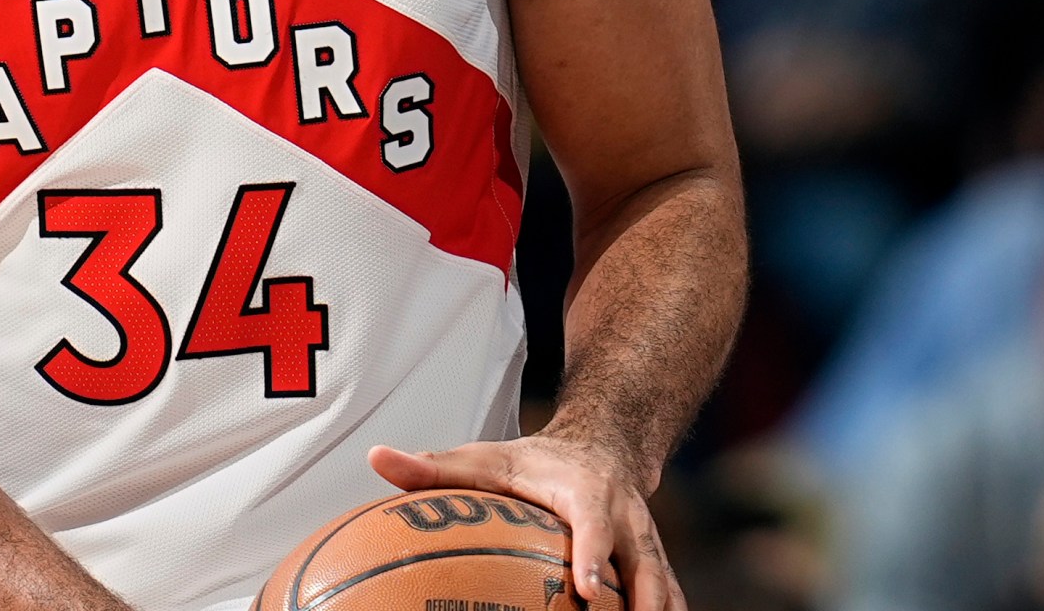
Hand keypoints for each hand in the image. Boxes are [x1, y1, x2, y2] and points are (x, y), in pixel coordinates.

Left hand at [368, 433, 678, 610]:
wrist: (604, 447)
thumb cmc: (534, 461)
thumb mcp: (486, 457)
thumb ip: (434, 466)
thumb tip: (377, 459)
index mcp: (589, 491)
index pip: (594, 522)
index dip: (593, 553)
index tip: (585, 587)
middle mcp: (628, 519)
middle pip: (644, 566)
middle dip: (639, 604)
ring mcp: (648, 546)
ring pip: (664, 590)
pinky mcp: (655, 568)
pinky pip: (667, 601)